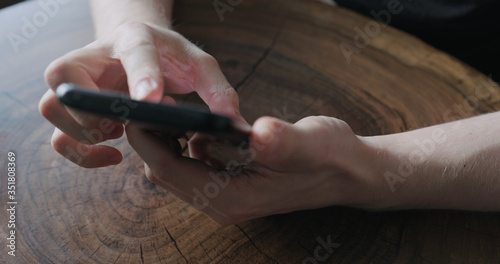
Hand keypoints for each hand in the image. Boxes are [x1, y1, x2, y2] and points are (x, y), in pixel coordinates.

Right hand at [39, 21, 241, 167]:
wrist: (138, 48)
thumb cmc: (169, 57)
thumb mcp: (199, 65)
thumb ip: (218, 90)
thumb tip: (234, 124)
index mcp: (135, 38)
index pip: (133, 50)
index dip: (141, 74)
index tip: (152, 101)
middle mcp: (96, 56)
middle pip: (65, 76)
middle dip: (98, 110)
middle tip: (128, 123)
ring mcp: (79, 83)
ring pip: (52, 107)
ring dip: (85, 131)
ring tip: (120, 134)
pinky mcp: (75, 109)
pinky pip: (58, 136)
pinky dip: (81, 153)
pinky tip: (114, 154)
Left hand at [126, 116, 378, 224]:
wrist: (348, 170)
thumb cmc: (330, 158)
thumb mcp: (310, 144)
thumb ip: (283, 141)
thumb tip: (259, 133)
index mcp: (232, 198)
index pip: (170, 171)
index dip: (148, 140)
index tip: (138, 110)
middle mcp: (222, 203)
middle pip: (165, 172)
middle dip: (153, 139)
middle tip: (158, 104)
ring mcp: (225, 195)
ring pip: (175, 169)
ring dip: (169, 140)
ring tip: (179, 111)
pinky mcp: (229, 183)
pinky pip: (193, 164)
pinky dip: (187, 143)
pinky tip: (206, 126)